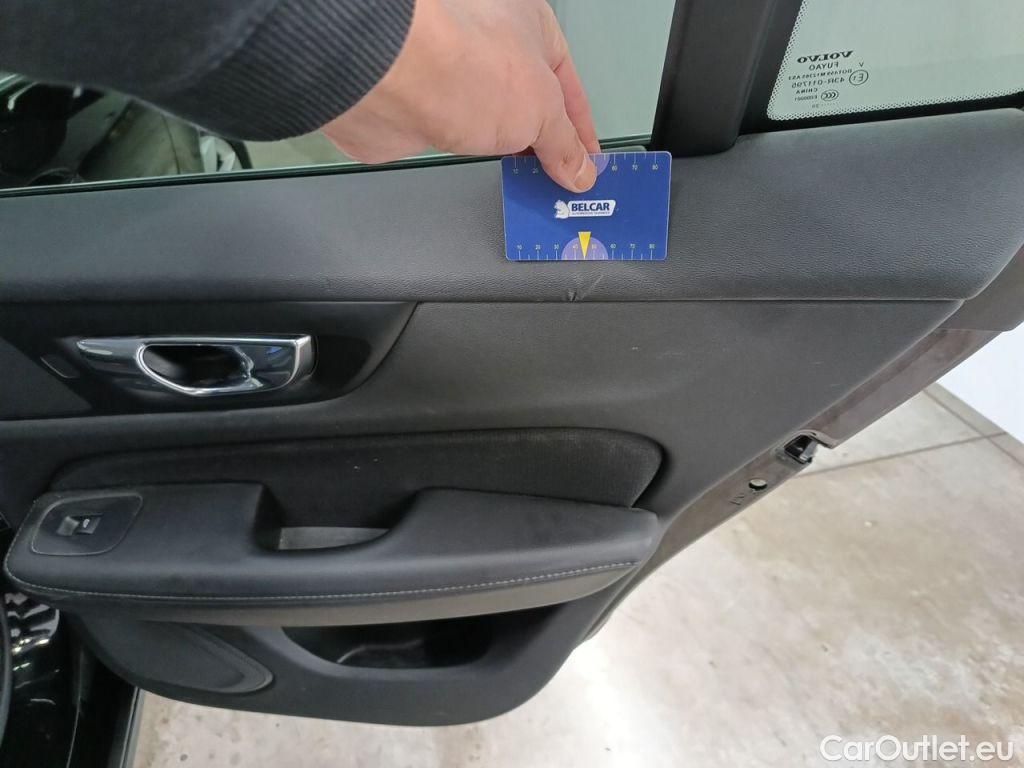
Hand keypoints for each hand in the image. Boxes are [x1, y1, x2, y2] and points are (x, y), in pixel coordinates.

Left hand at [322, 0, 600, 192]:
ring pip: (496, 120)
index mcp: (529, 23)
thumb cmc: (466, 65)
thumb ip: (564, 145)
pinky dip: (482, 157)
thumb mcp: (543, 112)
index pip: (568, 83)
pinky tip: (497, 175)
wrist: (393, 80)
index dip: (580, 128)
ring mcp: (456, 73)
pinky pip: (465, 137)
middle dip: (547, 144)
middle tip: (562, 180)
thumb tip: (578, 168)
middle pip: (531, 101)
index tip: (586, 162)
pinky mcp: (427, 104)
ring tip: (532, 185)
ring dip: (514, 152)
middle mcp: (491, 41)